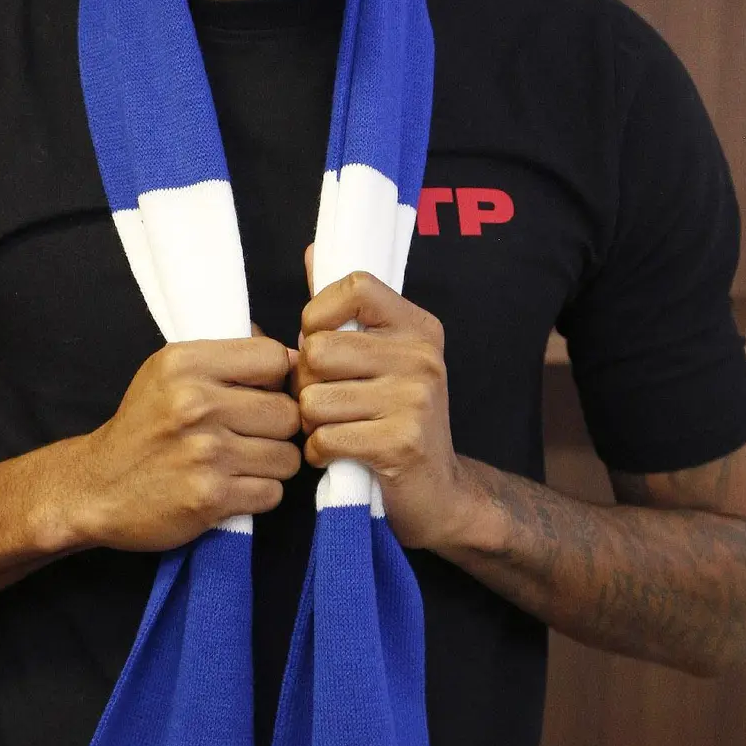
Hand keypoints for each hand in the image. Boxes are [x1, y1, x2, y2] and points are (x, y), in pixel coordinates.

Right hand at [73, 335, 302, 552]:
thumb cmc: (142, 426)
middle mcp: (195, 404)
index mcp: (186, 363)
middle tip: (255, 434)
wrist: (96, 486)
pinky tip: (234, 486)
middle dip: (278, 427)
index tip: (262, 392)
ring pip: (287, 457)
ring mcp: (205, 453)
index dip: (277, 378)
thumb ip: (225, 357)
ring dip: (272, 464)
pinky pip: (272, 493)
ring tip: (244, 461)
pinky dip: (259, 493)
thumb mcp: (168, 371)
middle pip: (288, 412)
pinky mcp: (210, 498)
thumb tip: (293, 357)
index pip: (273, 357)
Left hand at [290, 245, 493, 553]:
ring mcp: (415, 399)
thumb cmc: (396, 419)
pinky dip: (318, 453)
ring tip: (332, 429)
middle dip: (304, 382)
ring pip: (314, 399)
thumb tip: (312, 251)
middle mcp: (422, 356)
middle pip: (318, 349)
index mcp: (417, 326)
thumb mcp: (382, 357)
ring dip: (310, 423)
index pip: (355, 286)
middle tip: (322, 400)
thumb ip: (344, 310)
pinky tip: (336, 455)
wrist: (440, 493)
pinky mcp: (401, 443)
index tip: (319, 340)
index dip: (318, 313)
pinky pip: (325, 438)